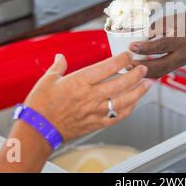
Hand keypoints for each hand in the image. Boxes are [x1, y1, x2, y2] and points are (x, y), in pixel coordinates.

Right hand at [24, 52, 150, 141]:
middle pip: (121, 83)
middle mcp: (91, 95)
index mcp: (80, 81)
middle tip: (144, 68)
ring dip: (138, 91)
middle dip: (136, 74)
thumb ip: (58, 66)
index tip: (129, 55)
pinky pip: (117, 116)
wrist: (38, 130)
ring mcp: (95, 111)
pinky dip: (129, 109)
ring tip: (147, 84)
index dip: (121, 60)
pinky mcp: (96, 123)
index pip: (107, 67)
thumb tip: (60, 56)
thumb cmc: (41, 105)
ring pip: (124, 100)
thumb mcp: (47, 80)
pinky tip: (135, 102)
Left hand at [129, 12, 185, 78]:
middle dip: (143, 66)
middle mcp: (183, 53)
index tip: (131, 46)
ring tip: (128, 69)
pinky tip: (138, 72)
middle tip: (127, 64)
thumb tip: (138, 33)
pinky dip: (150, 73)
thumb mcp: (170, 19)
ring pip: (162, 71)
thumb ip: (154, 27)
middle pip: (162, 64)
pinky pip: (163, 72)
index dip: (146, 47)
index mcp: (182, 38)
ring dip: (144, 72)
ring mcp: (182, 61)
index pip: (162, 45)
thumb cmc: (184, 21)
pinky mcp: (178, 65)